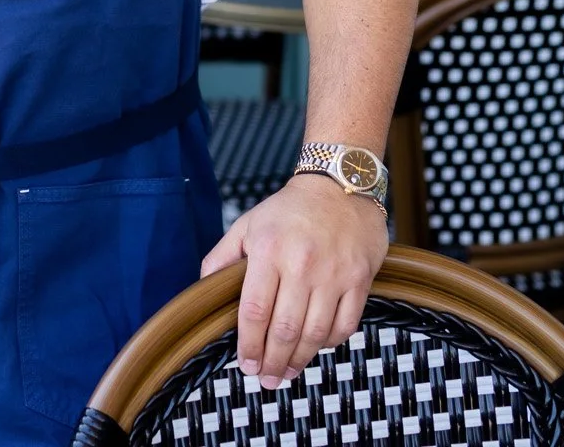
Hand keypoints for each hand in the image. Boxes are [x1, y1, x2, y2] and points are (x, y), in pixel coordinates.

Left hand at [201, 176, 387, 387]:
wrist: (340, 183)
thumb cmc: (289, 209)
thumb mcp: (248, 224)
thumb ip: (223, 257)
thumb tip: (204, 290)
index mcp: (268, 250)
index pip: (254, 310)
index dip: (248, 345)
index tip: (244, 364)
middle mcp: (301, 264)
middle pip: (284, 329)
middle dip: (272, 362)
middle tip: (265, 380)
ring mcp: (334, 274)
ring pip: (314, 333)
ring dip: (299, 361)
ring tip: (286, 374)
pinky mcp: (359, 279)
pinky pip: (345, 325)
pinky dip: (329, 343)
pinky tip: (316, 347)